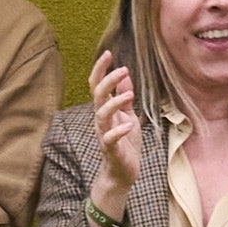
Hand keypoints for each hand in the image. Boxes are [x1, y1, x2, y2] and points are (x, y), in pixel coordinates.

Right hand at [89, 52, 142, 207]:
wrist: (123, 173)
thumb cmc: (126, 144)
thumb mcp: (128, 116)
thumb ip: (125, 98)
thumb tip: (125, 77)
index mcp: (105, 110)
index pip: (98, 85)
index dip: (100, 69)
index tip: (108, 53)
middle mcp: (102, 120)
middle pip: (98, 96)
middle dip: (107, 80)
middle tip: (122, 69)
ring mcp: (105, 134)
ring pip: (102, 115)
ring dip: (114, 103)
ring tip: (129, 94)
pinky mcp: (112, 150)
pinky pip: (110, 139)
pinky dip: (119, 131)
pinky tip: (129, 124)